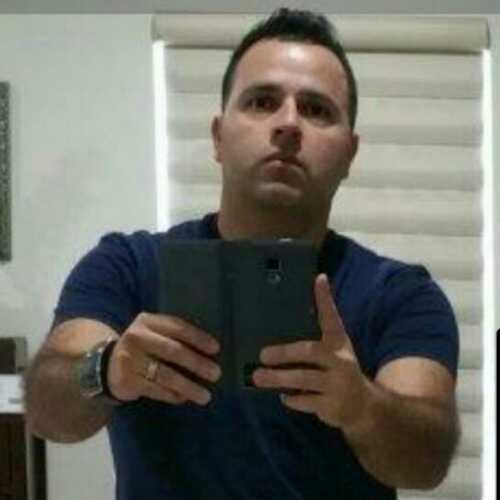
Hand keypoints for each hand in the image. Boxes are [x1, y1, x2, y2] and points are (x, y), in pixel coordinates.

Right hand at [107, 313, 220, 405]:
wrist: (107, 365)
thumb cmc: (143, 347)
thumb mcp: (153, 333)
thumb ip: (174, 336)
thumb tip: (209, 351)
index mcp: (147, 321)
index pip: (177, 327)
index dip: (198, 338)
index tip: (216, 349)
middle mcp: (137, 337)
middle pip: (173, 351)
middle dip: (197, 363)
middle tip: (215, 373)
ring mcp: (130, 359)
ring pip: (165, 375)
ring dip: (188, 386)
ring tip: (205, 395)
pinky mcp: (127, 380)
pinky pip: (156, 390)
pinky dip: (173, 395)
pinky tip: (184, 398)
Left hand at [253, 274, 368, 429]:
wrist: (365, 407)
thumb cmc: (340, 372)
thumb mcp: (335, 352)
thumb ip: (316, 339)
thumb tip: (286, 323)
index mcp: (338, 343)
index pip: (331, 317)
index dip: (325, 298)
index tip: (319, 279)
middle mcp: (341, 361)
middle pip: (310, 351)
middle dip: (284, 353)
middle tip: (262, 355)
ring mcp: (338, 385)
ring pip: (303, 379)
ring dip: (278, 378)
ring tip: (258, 378)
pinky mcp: (332, 406)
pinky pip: (305, 401)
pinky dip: (291, 399)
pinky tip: (282, 396)